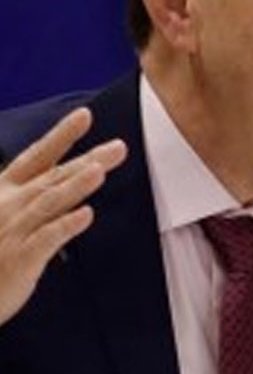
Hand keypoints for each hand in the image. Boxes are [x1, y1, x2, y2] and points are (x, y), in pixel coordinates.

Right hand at [0, 108, 126, 325]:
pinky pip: (45, 240)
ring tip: (100, 170)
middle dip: (86, 159)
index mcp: (4, 191)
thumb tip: (72, 177)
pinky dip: (64, 226)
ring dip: (74, 186)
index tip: (85, 114)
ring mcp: (13, 231)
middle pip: (52, 177)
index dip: (61, 135)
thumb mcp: (8, 215)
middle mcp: (8, 206)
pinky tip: (86, 215)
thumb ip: (38, 196)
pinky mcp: (19, 259)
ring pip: (48, 203)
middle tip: (119, 147)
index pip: (36, 157)